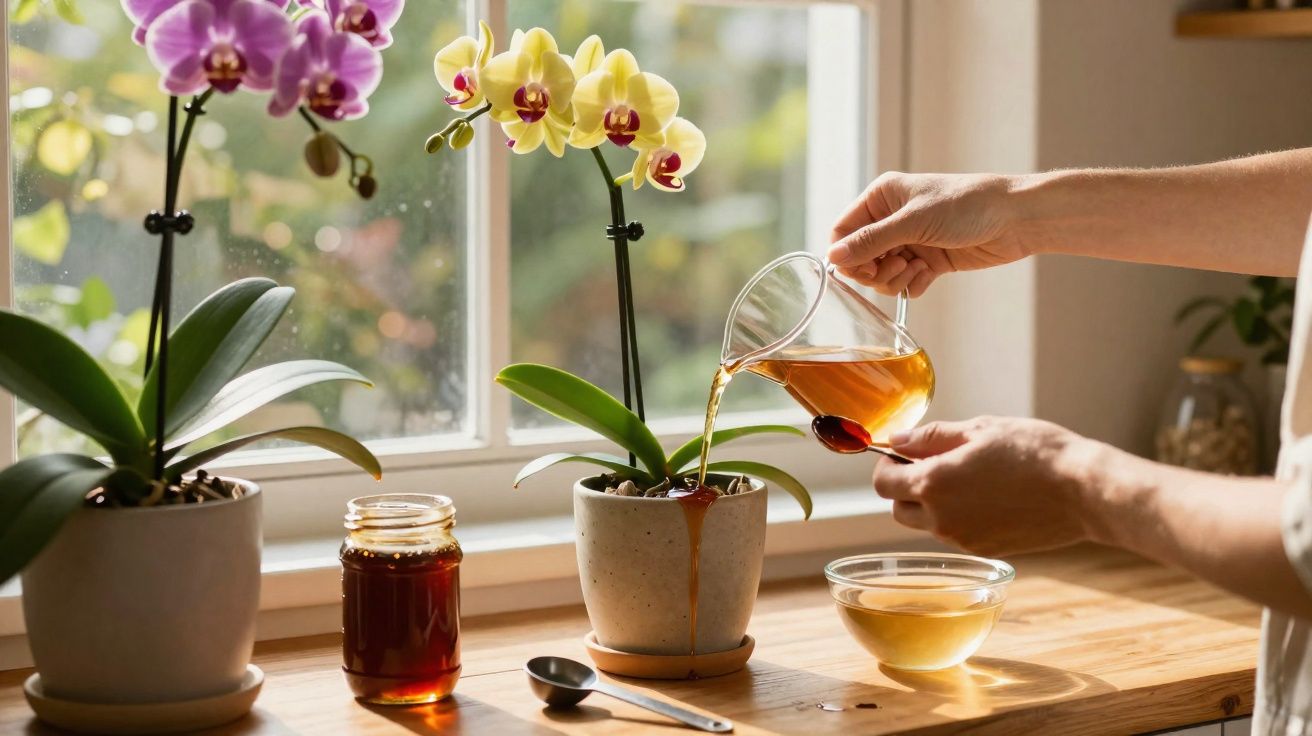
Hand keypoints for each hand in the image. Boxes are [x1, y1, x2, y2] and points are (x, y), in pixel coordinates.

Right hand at [828, 172, 1032, 296]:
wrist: (1014, 219)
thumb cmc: (966, 206)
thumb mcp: (913, 222)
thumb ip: (871, 241)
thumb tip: (833, 256)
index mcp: (882, 198)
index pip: (843, 230)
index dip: (846, 254)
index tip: (862, 268)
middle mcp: (891, 219)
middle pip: (859, 257)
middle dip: (873, 269)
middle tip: (896, 266)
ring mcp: (910, 241)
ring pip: (881, 273)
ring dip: (894, 278)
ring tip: (916, 269)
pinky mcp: (928, 261)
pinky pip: (904, 282)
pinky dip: (912, 284)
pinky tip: (929, 274)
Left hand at [873, 417, 1100, 556]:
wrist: (1083, 492)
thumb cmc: (1034, 452)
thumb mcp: (979, 429)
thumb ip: (930, 437)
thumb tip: (896, 441)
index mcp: (933, 483)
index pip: (883, 483)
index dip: (887, 465)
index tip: (904, 453)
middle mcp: (942, 518)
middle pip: (899, 508)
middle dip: (907, 487)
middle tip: (935, 463)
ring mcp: (963, 539)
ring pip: (928, 523)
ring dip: (933, 503)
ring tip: (971, 478)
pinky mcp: (986, 550)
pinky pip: (956, 534)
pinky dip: (960, 517)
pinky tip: (991, 497)